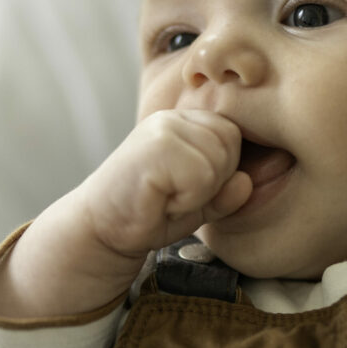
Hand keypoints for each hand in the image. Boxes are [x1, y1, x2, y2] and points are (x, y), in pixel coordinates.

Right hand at [78, 109, 251, 256]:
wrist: (101, 230)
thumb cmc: (150, 213)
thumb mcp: (199, 203)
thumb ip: (226, 191)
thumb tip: (246, 182)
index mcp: (186, 122)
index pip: (234, 136)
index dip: (219, 171)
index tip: (185, 186)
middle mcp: (174, 117)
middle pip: (230, 145)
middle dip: (211, 181)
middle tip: (174, 193)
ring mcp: (163, 128)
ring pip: (218, 162)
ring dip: (197, 192)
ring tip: (166, 196)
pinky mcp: (156, 147)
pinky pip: (202, 176)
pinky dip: (187, 199)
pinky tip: (160, 199)